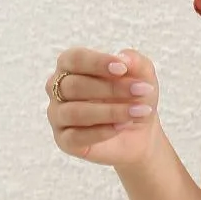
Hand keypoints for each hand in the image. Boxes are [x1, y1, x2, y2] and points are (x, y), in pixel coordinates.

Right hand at [46, 47, 162, 168]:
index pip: (74, 58)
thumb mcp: (143, 76)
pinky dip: (103, 131)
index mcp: (70, 66)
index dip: (97, 62)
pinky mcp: (64, 141)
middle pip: (74, 85)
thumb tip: (124, 58)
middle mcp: (57, 89)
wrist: (140, 134)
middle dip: (111, 88)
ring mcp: (58, 116)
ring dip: (110, 112)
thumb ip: (135, 62)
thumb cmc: (134, 98)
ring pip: (75, 112)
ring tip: (139, 111)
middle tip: (142, 91)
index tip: (123, 68)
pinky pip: (77, 136)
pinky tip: (123, 126)